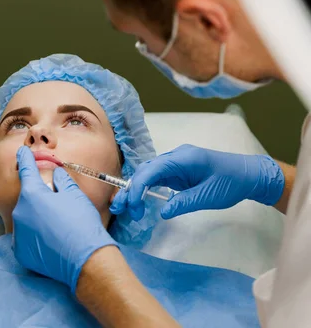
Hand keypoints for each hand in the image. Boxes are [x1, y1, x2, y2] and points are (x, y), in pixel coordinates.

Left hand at [12, 146, 116, 292]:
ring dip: (35, 215)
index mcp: (32, 194)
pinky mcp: (20, 252)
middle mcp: (20, 212)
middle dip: (37, 195)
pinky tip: (50, 236)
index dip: (25, 158)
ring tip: (55, 222)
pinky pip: (25, 236)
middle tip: (54, 200)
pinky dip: (34, 234)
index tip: (22, 152)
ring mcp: (18, 234)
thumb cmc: (80, 222)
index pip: (26, 170)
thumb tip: (56, 174)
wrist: (85, 259)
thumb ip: (61, 180)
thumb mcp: (73, 193)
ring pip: (25, 217)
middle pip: (26, 197)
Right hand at [110, 144, 284, 220]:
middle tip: (120, 209)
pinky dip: (146, 188)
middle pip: (146, 169)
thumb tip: (162, 212)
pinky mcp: (179, 170)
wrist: (248, 174)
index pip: (152, 170)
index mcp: (183, 158)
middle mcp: (176, 157)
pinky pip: (158, 177)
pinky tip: (140, 201)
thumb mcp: (209, 196)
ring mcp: (177, 163)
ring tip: (126, 207)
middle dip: (131, 189)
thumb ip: (184, 202)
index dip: (138, 187)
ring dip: (136, 189)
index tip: (132, 207)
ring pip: (149, 173)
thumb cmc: (231, 183)